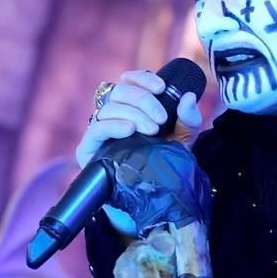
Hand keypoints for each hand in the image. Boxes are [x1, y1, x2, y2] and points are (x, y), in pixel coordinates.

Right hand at [75, 69, 203, 167]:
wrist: (151, 198)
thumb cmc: (164, 164)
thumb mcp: (183, 140)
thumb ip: (188, 119)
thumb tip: (188, 97)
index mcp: (132, 107)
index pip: (129, 81)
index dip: (142, 79)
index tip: (161, 88)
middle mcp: (113, 114)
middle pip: (120, 91)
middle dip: (143, 101)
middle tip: (161, 119)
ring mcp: (99, 130)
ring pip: (109, 107)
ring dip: (134, 114)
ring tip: (152, 130)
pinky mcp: (88, 148)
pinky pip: (97, 128)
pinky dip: (114, 124)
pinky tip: (130, 129)